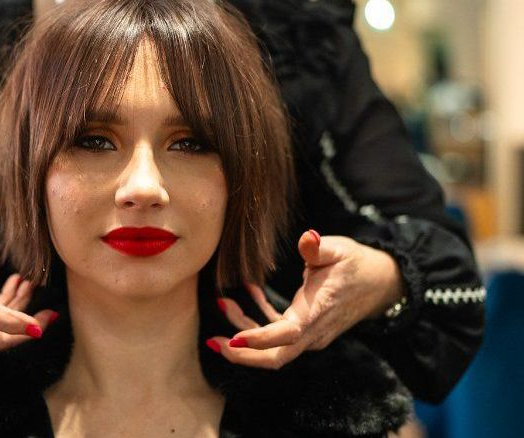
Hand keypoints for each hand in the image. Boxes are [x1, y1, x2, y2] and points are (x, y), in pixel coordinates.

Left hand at [210, 230, 404, 368]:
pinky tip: (248, 293)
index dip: (259, 340)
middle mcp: (313, 331)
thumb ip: (318, 247)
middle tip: (213, 341)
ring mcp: (310, 334)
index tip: (233, 338)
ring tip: (221, 303)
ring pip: (273, 346)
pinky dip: (259, 320)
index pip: (286, 334)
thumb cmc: (356, 264)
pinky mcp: (306, 329)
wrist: (380, 283)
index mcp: (318, 312)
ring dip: (245, 331)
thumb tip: (307, 237)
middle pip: (276, 356)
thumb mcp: (338, 249)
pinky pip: (278, 333)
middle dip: (243, 355)